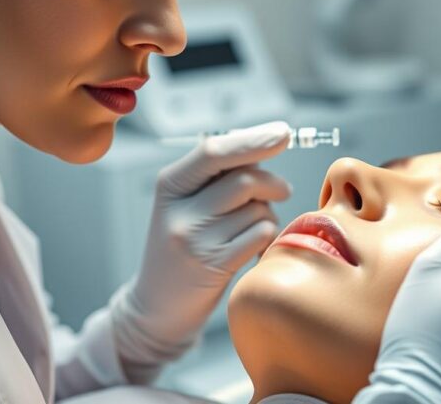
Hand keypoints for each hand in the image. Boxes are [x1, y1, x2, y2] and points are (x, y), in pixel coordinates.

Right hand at [109, 121, 291, 370]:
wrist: (157, 307)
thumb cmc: (182, 248)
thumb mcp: (185, 205)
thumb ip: (218, 176)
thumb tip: (265, 144)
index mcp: (169, 185)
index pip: (214, 151)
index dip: (253, 140)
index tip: (283, 133)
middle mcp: (178, 211)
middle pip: (244, 180)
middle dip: (272, 182)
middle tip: (282, 190)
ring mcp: (195, 240)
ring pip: (258, 209)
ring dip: (268, 214)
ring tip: (254, 227)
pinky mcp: (214, 266)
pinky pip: (261, 234)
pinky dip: (268, 236)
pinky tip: (255, 247)